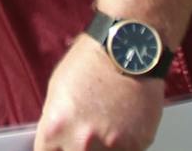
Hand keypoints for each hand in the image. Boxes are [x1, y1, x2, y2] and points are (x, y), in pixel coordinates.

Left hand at [35, 34, 163, 150]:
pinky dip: (124, 144)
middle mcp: (82, 141)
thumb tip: (56, 141)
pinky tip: (123, 123)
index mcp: (56, 127)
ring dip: (102, 147)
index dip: (55, 149)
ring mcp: (111, 146)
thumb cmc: (92, 61)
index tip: (60, 146)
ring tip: (106, 123)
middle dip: (77, 147)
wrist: (127, 50)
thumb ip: (55, 123)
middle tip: (86, 129)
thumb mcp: (57, 90)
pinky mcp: (137, 145)